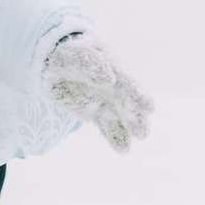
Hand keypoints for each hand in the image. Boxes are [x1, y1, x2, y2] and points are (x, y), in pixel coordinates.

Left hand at [43, 32, 153, 152]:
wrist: (55, 64)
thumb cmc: (68, 54)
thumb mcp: (75, 55)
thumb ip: (90, 65)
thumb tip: (109, 79)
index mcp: (113, 67)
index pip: (127, 82)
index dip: (137, 94)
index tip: (149, 107)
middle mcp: (114, 86)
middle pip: (128, 103)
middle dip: (136, 117)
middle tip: (143, 132)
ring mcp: (106, 100)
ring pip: (121, 116)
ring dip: (130, 128)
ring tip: (139, 138)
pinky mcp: (96, 113)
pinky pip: (107, 126)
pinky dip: (115, 138)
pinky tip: (124, 150)